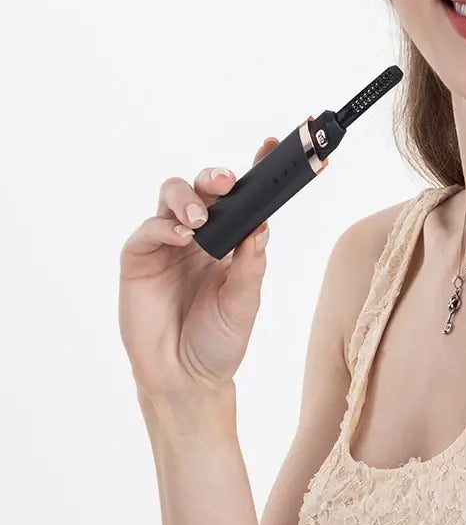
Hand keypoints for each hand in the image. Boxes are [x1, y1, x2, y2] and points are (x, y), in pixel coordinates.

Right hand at [118, 138, 279, 405]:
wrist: (185, 379)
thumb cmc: (220, 340)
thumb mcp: (244, 304)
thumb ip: (251, 266)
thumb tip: (262, 227)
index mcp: (232, 240)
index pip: (243, 197)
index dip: (254, 168)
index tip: (268, 145)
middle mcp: (201, 235)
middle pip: (204, 186)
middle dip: (215, 177)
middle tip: (226, 183)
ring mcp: (168, 244)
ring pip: (172, 196)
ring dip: (188, 198)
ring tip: (200, 220)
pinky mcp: (140, 259)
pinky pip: (148, 230)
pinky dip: (164, 226)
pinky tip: (181, 237)